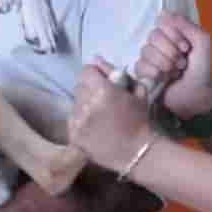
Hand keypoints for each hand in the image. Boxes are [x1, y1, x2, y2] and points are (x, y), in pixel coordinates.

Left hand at [70, 58, 153, 172]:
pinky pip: (72, 119)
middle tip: (101, 98)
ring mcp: (78, 121)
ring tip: (98, 115)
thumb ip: (114, 72)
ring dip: (84, 105)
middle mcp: (87, 103)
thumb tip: (96, 59)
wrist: (137, 152)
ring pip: (75, 103)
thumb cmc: (140, 119)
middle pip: (79, 86)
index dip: (94, 74)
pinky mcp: (74, 135)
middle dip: (89, 89)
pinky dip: (80, 120)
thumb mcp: (136, 89)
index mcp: (102, 90)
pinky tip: (93, 127)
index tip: (103, 82)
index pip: (86, 71)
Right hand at [135, 14, 211, 118]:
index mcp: (175, 32)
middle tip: (182, 63)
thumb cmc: (203, 69)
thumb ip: (187, 25)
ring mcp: (151, 57)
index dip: (173, 33)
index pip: (162, 21)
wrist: (199, 96)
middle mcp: (161, 42)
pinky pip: (139, 65)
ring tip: (176, 72)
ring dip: (164, 63)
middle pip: (153, 35)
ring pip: (146, 50)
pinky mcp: (144, 73)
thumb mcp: (203, 43)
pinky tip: (163, 78)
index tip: (186, 46)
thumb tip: (164, 12)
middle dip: (170, 51)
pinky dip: (153, 71)